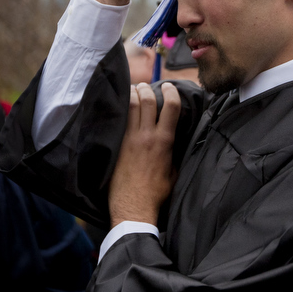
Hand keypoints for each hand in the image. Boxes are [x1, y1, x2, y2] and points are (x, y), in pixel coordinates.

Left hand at [108, 82, 181, 227]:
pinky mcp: (118, 145)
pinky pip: (120, 119)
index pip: (172, 107)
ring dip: (134, 93)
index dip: (171, 92)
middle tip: (147, 85)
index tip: (169, 86)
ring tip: (134, 89)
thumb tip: (174, 144)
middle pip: (148, 100)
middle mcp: (147, 135)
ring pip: (131, 106)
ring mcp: (130, 139)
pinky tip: (121, 105)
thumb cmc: (157, 193)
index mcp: (165, 141)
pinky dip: (122, 108)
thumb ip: (174, 154)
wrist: (134, 206)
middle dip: (148, 88)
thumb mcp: (174, 172)